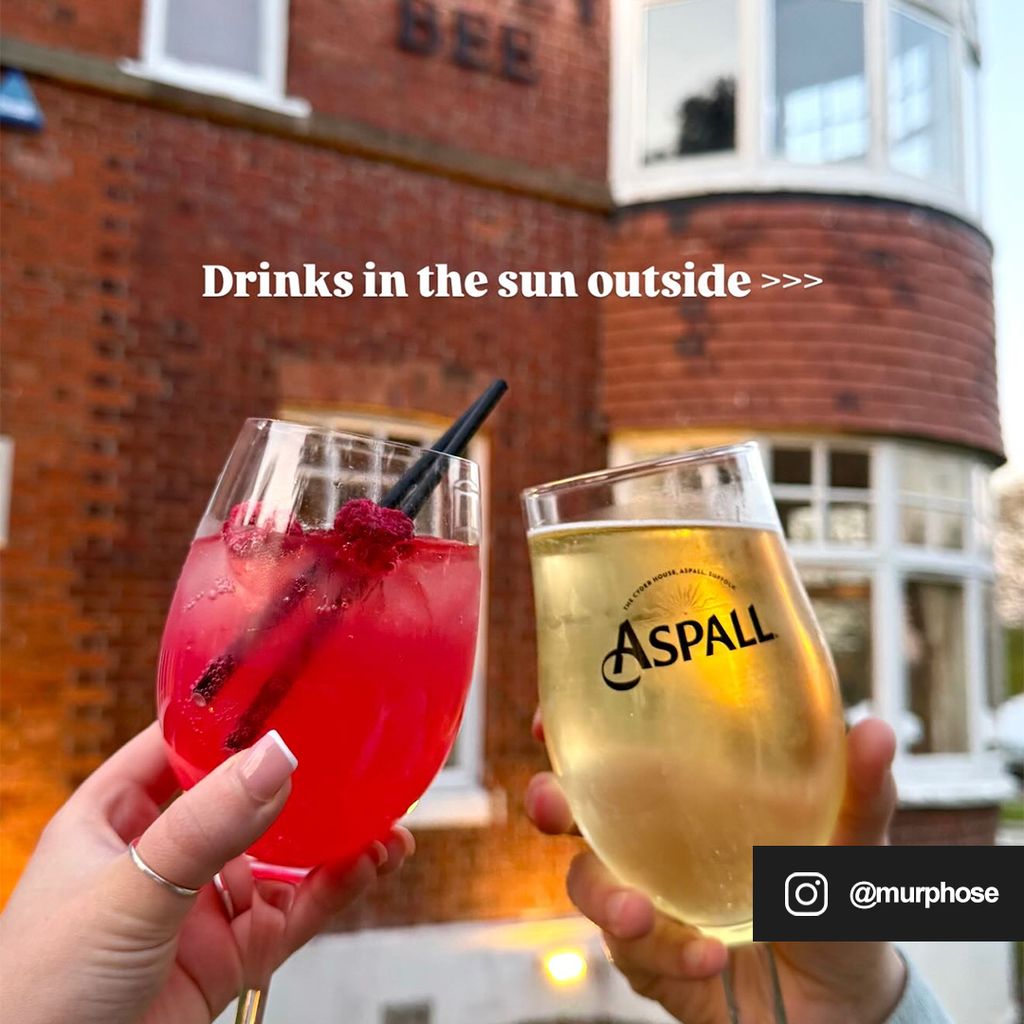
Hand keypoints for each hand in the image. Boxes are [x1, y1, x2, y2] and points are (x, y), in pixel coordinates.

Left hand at [0, 723, 412, 1023]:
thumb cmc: (35, 990)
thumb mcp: (127, 887)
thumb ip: (206, 826)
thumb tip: (276, 756)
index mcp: (115, 817)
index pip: (179, 745)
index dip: (231, 720)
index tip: (287, 693)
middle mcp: (163, 854)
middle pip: (244, 799)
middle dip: (298, 780)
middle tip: (354, 753)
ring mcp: (201, 906)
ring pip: (282, 858)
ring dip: (334, 836)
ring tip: (385, 811)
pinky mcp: (232, 956)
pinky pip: (296, 912)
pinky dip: (338, 887)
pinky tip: (370, 861)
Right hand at [525, 713, 906, 1023]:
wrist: (845, 1002)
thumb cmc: (836, 900)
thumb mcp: (852, 846)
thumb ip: (860, 794)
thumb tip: (876, 729)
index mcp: (684, 797)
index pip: (615, 752)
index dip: (571, 732)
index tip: (548, 717)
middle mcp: (651, 843)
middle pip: (575, 812)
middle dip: (549, 803)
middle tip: (550, 804)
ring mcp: (646, 902)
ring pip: (589, 887)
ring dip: (605, 894)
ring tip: (638, 912)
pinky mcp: (651, 963)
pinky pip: (634, 954)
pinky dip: (666, 952)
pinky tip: (706, 957)